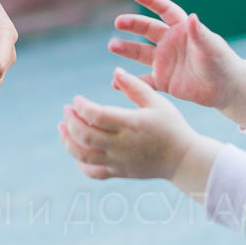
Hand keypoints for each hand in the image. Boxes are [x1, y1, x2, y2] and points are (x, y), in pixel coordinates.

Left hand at [59, 68, 214, 184]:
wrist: (183, 159)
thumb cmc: (171, 126)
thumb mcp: (156, 101)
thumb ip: (135, 86)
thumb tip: (115, 71)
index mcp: (131, 125)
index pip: (97, 116)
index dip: (82, 107)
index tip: (77, 99)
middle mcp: (122, 145)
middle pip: (85, 136)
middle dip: (70, 121)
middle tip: (66, 109)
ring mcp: (119, 161)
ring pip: (84, 156)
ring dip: (67, 141)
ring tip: (62, 127)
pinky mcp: (119, 172)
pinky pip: (93, 172)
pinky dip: (80, 162)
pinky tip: (76, 149)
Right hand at [110, 0, 245, 123]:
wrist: (226, 88)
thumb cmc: (222, 63)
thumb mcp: (212, 47)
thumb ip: (200, 34)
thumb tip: (191, 17)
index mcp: (182, 30)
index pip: (165, 11)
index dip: (152, 1)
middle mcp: (170, 42)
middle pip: (147, 29)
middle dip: (132, 24)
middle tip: (119, 22)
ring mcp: (165, 61)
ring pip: (140, 52)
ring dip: (126, 48)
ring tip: (113, 46)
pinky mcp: (163, 80)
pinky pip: (143, 79)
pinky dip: (130, 81)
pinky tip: (115, 82)